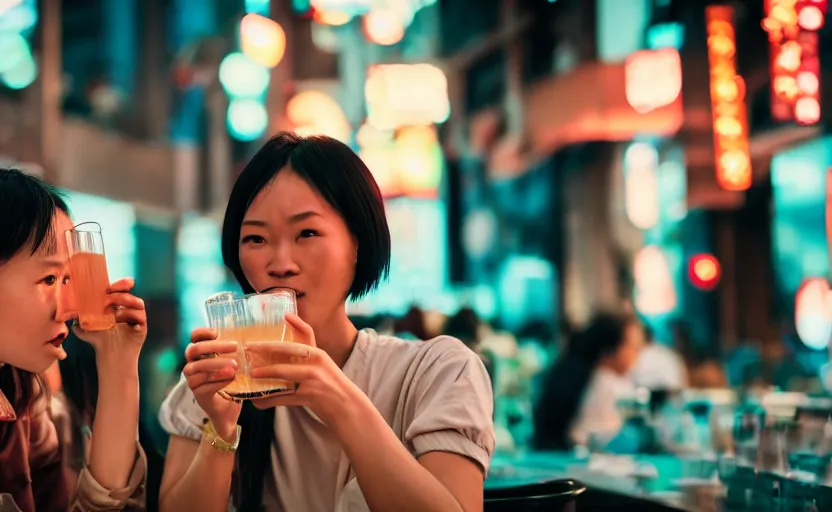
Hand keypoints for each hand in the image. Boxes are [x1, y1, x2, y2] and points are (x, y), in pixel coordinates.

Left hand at [73, 278, 146, 361]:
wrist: (110, 360)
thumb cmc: (100, 343)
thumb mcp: (86, 329)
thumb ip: (79, 319)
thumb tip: (69, 311)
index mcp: (118, 307)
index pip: (119, 292)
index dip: (117, 286)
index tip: (108, 285)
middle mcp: (129, 311)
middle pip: (130, 294)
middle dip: (121, 291)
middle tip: (109, 294)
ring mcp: (137, 319)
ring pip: (138, 303)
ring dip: (125, 302)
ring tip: (112, 310)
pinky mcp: (142, 327)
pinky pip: (140, 315)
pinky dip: (129, 314)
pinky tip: (117, 319)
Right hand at [182, 328, 242, 438]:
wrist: (228, 408)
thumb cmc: (231, 379)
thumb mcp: (233, 362)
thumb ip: (234, 350)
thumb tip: (248, 335)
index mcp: (200, 353)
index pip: (194, 337)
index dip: (202, 332)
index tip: (217, 332)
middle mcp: (192, 364)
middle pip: (195, 350)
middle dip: (215, 346)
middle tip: (234, 346)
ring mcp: (192, 380)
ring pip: (198, 368)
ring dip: (218, 364)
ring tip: (235, 366)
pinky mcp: (198, 394)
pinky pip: (205, 385)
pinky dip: (219, 380)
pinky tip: (232, 378)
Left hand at [246, 314, 360, 427]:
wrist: (349, 408)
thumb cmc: (335, 390)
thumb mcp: (326, 370)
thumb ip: (309, 364)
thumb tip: (283, 364)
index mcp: (319, 355)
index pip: (308, 333)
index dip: (297, 323)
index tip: (285, 315)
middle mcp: (317, 362)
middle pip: (287, 349)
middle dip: (265, 348)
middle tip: (249, 347)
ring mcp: (313, 378)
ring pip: (282, 372)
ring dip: (264, 373)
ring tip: (251, 374)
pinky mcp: (308, 395)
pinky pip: (282, 397)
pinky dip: (268, 400)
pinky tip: (257, 402)